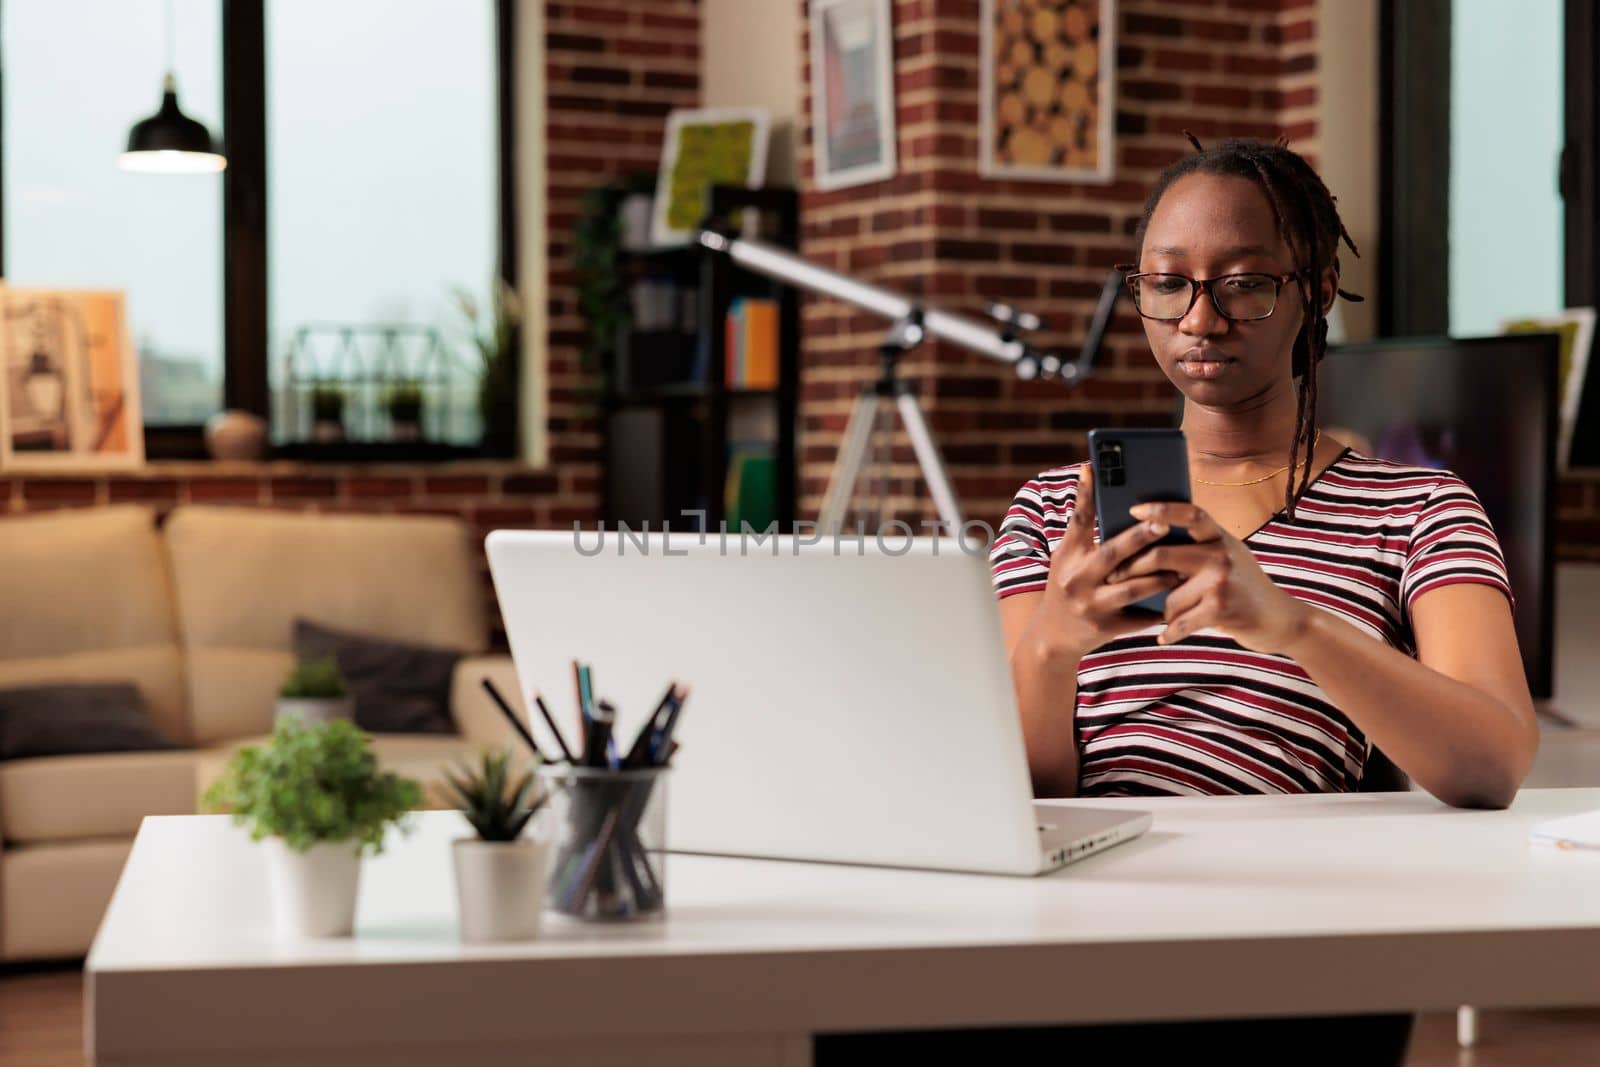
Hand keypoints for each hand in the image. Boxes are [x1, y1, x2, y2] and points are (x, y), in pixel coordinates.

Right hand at [1018, 463, 1184, 661]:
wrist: (1052, 637)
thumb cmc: (1065, 586)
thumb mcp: (1065, 558)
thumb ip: (1083, 530)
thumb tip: (1097, 485)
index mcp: (1067, 557)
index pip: (1077, 521)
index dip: (1085, 494)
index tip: (1095, 468)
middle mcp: (1076, 580)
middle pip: (1111, 555)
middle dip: (1138, 539)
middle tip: (1164, 524)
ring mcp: (1091, 606)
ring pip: (1131, 588)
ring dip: (1158, 576)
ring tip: (1180, 566)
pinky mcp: (1106, 628)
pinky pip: (1139, 617)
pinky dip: (1159, 609)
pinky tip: (1178, 600)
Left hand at [1108, 501, 1312, 652]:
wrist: (1280, 618)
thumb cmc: (1242, 586)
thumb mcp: (1226, 556)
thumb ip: (1196, 546)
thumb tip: (1149, 538)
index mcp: (1219, 536)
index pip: (1189, 513)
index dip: (1161, 509)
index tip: (1134, 509)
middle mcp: (1221, 553)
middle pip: (1162, 555)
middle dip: (1133, 569)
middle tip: (1114, 577)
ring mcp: (1222, 580)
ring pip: (1168, 596)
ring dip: (1163, 611)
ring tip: (1169, 617)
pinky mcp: (1221, 608)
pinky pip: (1179, 621)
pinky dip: (1170, 632)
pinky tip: (1165, 637)